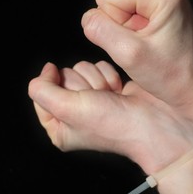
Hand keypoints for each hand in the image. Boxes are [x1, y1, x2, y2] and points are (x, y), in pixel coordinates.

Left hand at [28, 61, 192, 174]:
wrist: (151, 122)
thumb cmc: (113, 124)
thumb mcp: (66, 108)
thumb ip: (42, 90)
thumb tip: (45, 72)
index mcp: (59, 127)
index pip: (41, 92)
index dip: (54, 85)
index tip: (72, 91)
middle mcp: (74, 113)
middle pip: (63, 77)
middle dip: (82, 84)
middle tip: (96, 99)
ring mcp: (92, 99)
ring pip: (81, 68)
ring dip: (97, 79)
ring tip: (109, 96)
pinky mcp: (108, 87)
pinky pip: (98, 66)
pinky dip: (109, 75)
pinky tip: (117, 91)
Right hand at [81, 0, 192, 125]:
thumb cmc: (173, 77)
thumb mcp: (129, 55)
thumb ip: (100, 31)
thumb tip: (88, 18)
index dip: (114, 28)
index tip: (139, 45)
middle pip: (114, 2)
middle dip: (123, 31)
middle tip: (145, 49)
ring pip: (120, 11)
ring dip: (129, 34)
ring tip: (151, 48)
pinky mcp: (164, 7)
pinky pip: (131, 16)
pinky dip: (136, 35)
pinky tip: (153, 46)